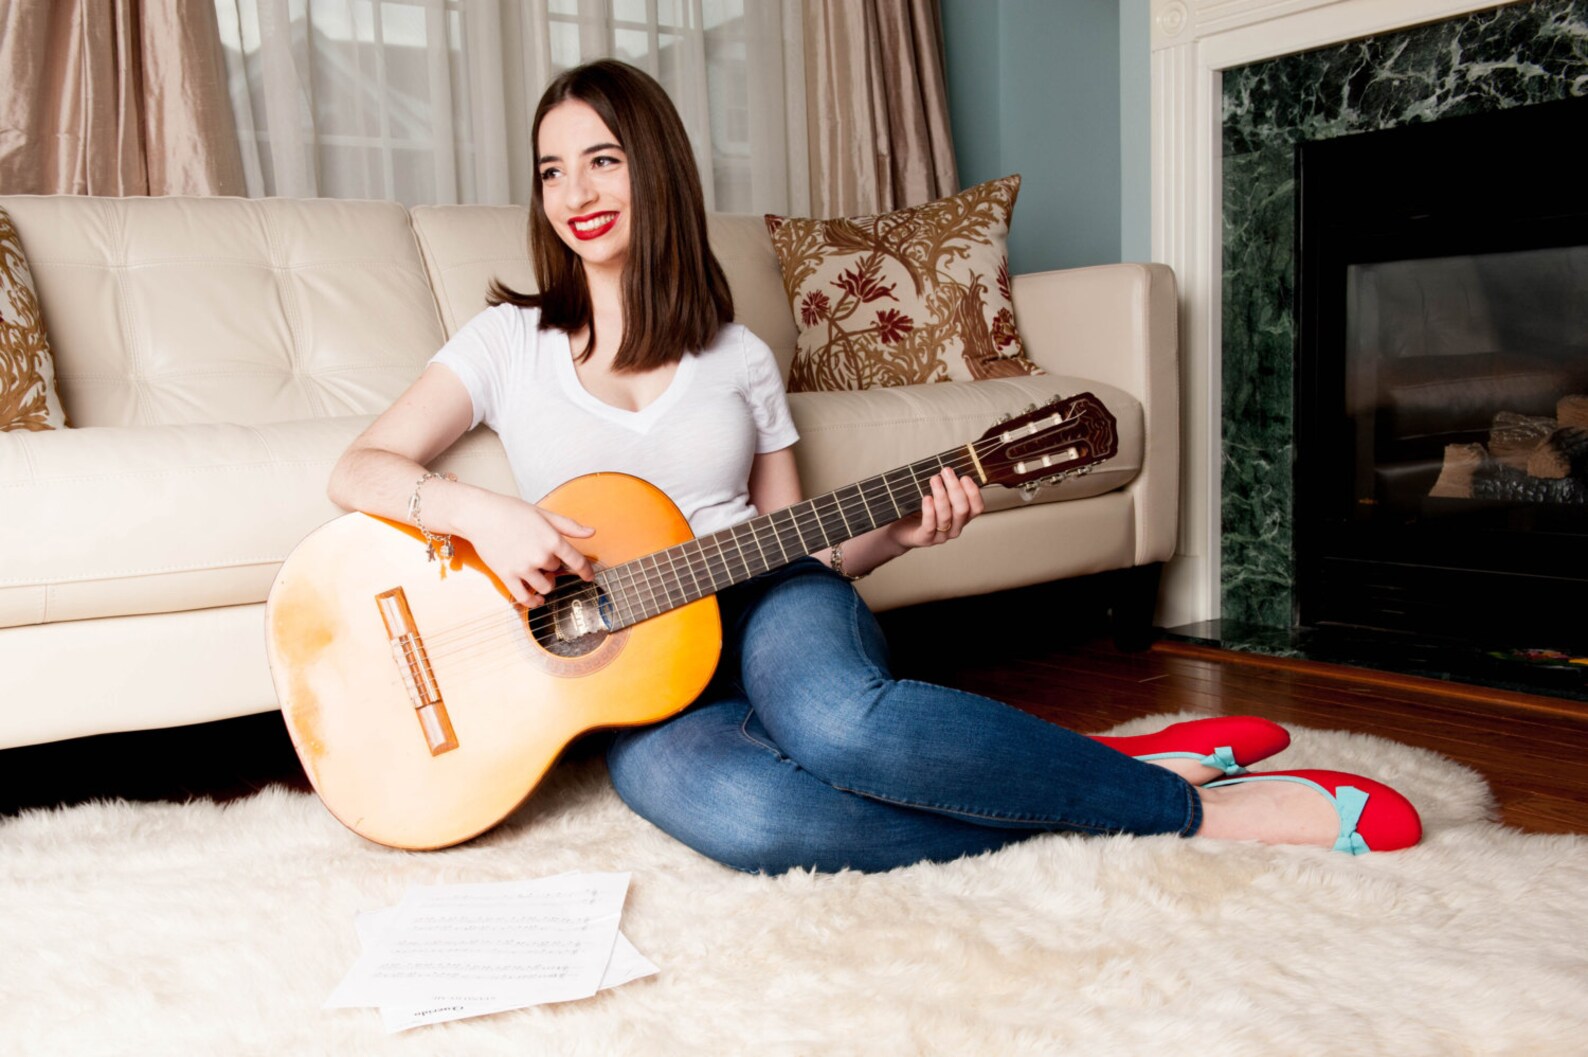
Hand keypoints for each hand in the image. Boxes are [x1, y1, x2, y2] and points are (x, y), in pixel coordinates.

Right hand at [460, 491, 595, 606]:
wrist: (480, 515)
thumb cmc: (511, 511)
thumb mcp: (543, 514)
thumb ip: (569, 526)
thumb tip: (592, 532)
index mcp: (552, 539)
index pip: (577, 561)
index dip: (586, 571)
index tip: (590, 577)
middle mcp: (540, 556)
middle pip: (556, 570)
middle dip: (552, 565)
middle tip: (539, 553)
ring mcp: (523, 568)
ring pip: (545, 587)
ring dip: (545, 583)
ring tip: (537, 573)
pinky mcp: (507, 576)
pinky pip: (525, 598)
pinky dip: (533, 602)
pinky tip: (536, 599)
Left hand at [887, 467, 983, 551]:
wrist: (900, 530)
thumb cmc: (919, 509)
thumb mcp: (936, 495)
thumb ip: (946, 485)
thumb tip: (950, 468)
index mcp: (962, 517)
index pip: (977, 508)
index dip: (973, 492)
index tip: (964, 477)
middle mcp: (955, 527)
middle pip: (962, 509)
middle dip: (955, 488)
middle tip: (946, 471)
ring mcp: (941, 536)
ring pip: (946, 516)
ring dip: (941, 495)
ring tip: (934, 480)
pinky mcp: (925, 539)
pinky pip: (930, 525)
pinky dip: (929, 510)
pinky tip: (926, 498)